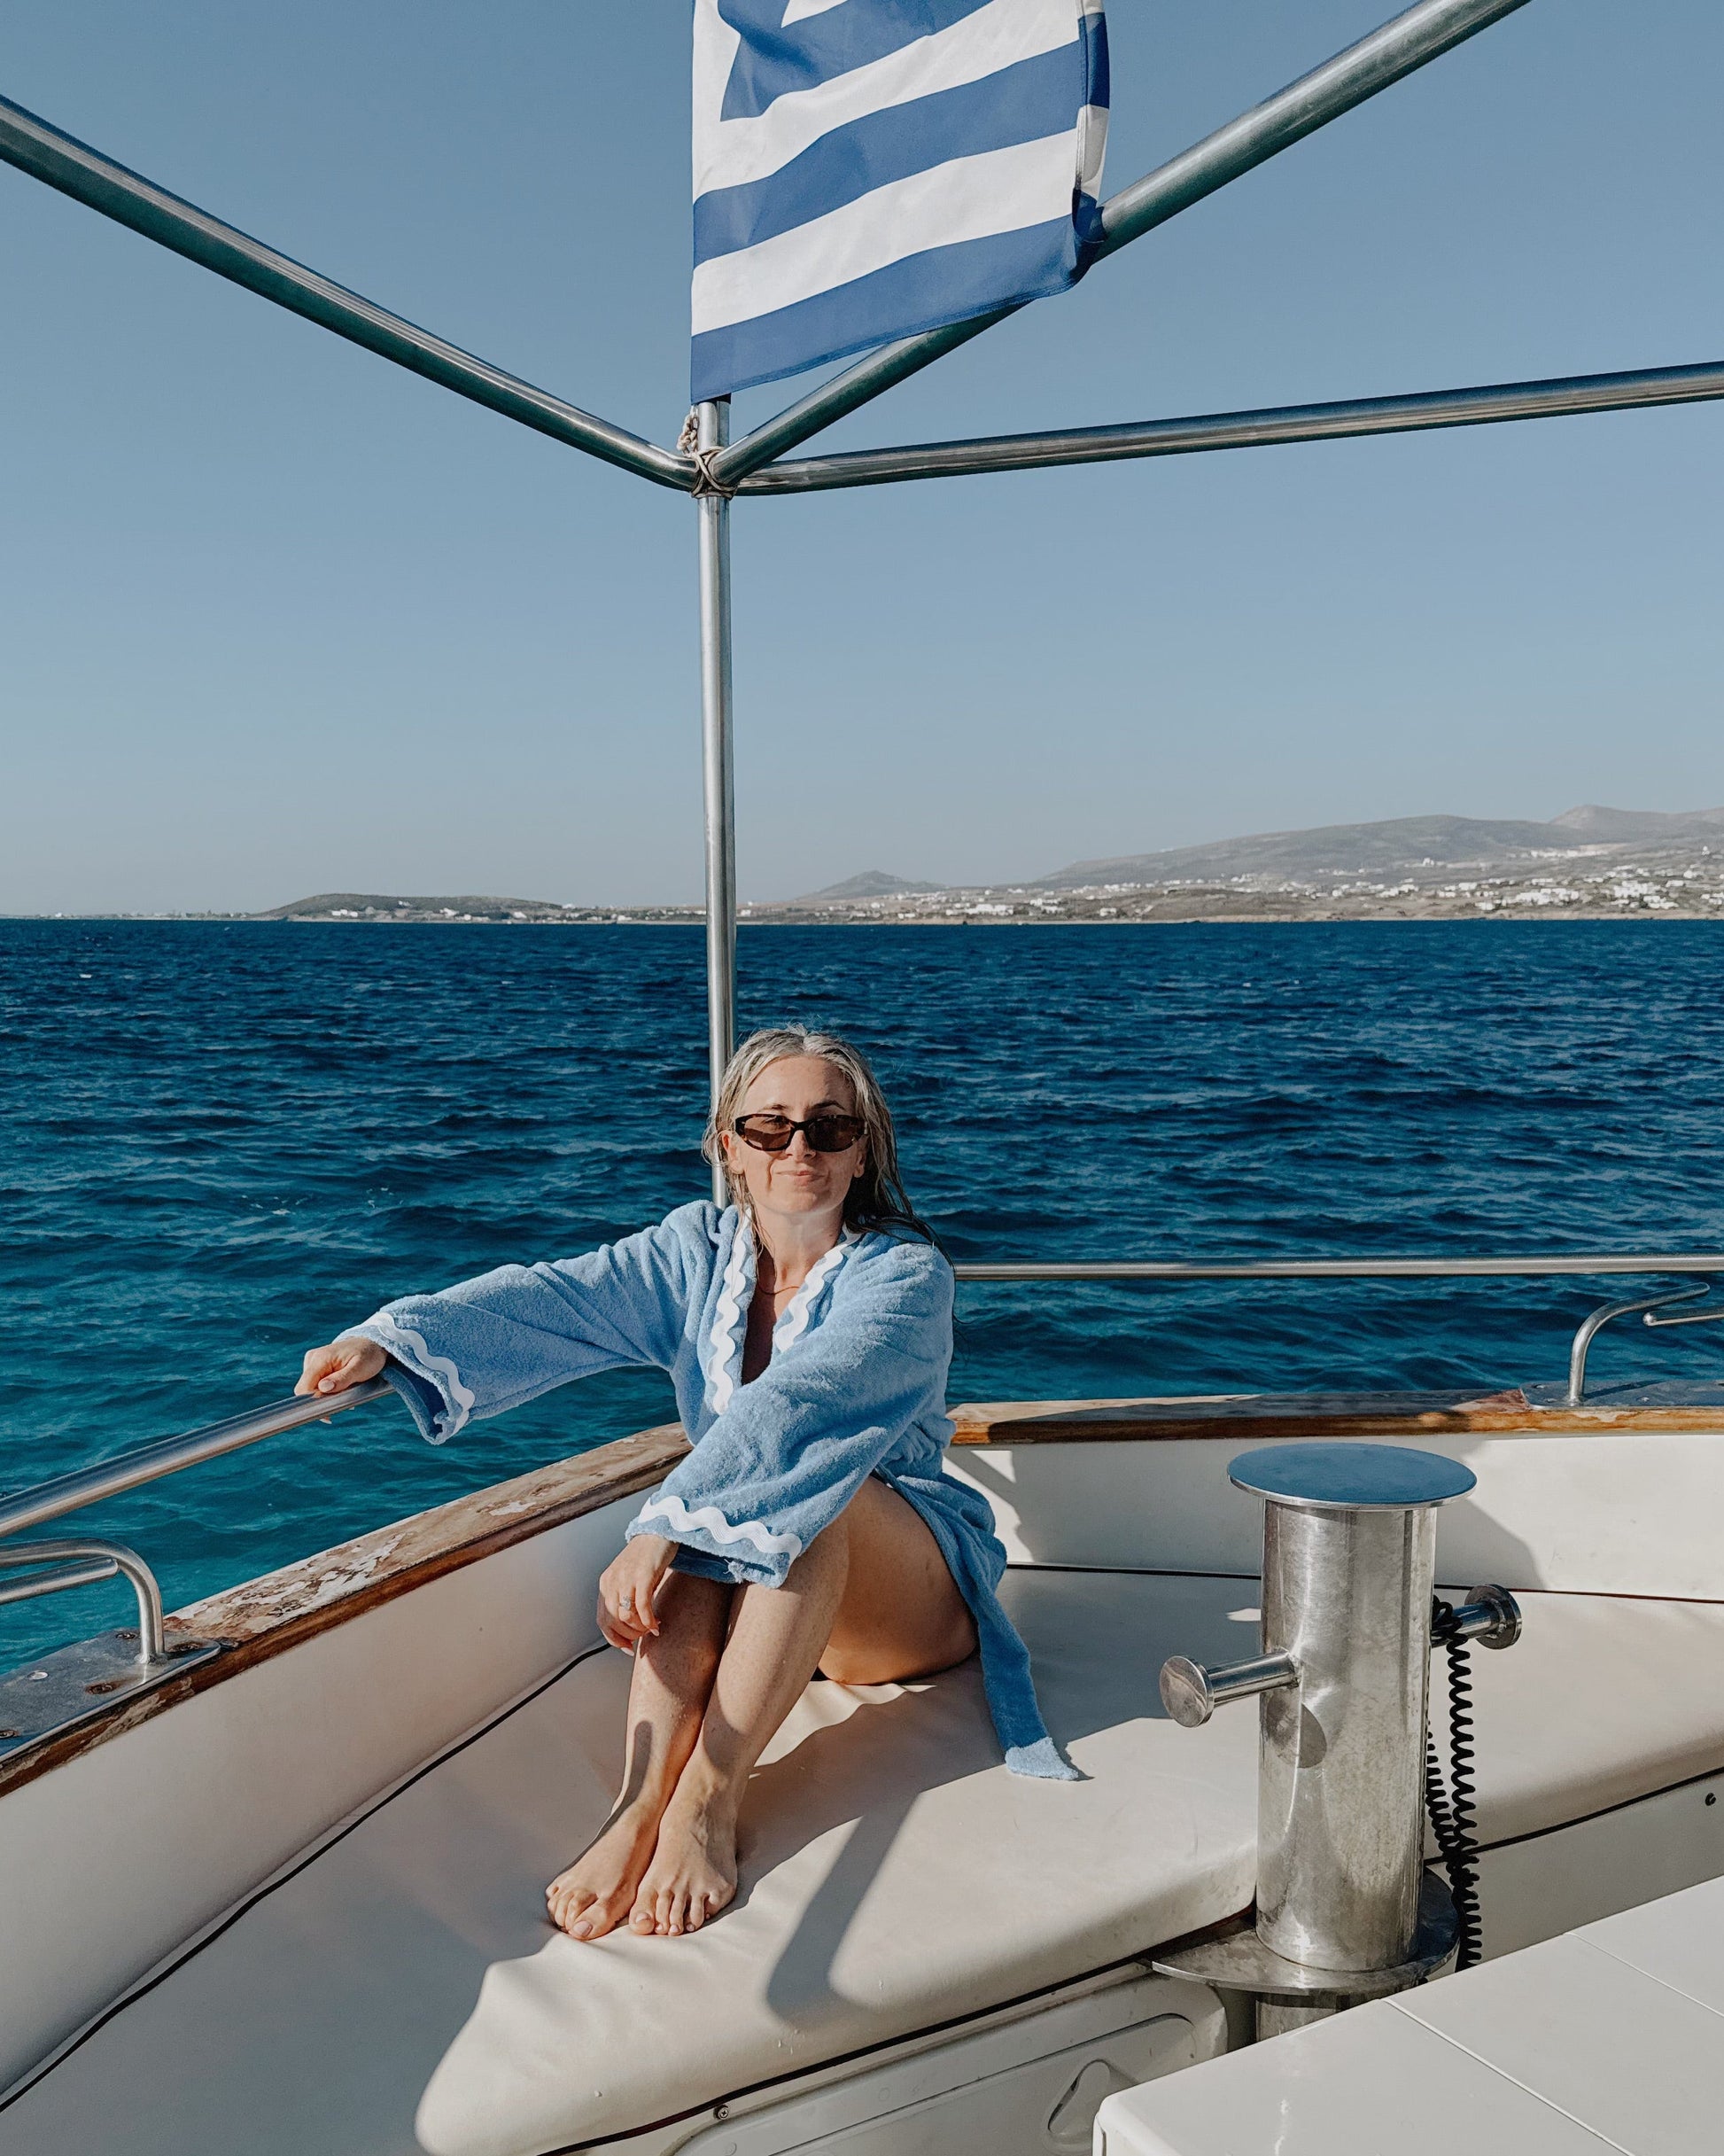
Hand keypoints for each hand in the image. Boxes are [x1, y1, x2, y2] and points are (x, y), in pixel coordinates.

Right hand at [295, 1337, 386, 1397]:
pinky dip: (327, 1390)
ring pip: (310, 1387)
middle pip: (305, 1389)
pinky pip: (316, 1383)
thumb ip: (342, 1379)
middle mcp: (313, 1358)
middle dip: (320, 1400)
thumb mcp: (360, 1368)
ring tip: (346, 1393)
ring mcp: (313, 1361)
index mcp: (321, 1358)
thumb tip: (323, 1388)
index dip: (312, 1403)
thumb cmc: (369, 1355)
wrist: (372, 1343)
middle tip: (341, 1405)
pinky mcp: (317, 1365)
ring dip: (325, 1396)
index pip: (304, 1386)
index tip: (327, 1415)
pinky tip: (341, 1388)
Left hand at [598, 1534, 675, 1651]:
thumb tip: (628, 1626)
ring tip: (651, 1627)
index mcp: (606, 1583)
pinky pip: (642, 1607)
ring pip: (626, 1617)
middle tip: (643, 1636)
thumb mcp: (629, 1578)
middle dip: (629, 1635)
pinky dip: (649, 1621)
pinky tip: (657, 1624)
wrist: (659, 1530)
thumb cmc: (647, 1557)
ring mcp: (626, 1577)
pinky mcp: (643, 1574)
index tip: (628, 1648)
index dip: (614, 1639)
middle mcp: (612, 1581)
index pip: (602, 1620)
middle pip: (613, 1621)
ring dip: (640, 1629)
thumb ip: (624, 1597)